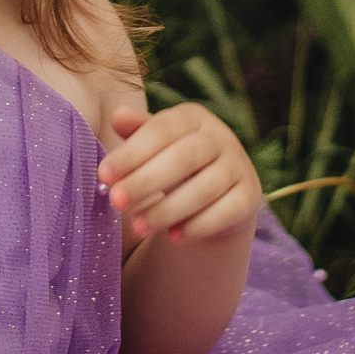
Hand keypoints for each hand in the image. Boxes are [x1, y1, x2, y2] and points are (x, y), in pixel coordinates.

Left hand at [99, 97, 261, 248]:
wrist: (216, 195)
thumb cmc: (172, 163)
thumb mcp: (154, 146)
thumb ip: (136, 133)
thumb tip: (118, 115)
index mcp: (192, 117)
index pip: (161, 130)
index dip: (132, 153)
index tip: (104, 174)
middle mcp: (220, 136)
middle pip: (184, 157)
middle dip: (146, 181)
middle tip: (116, 201)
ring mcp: (239, 166)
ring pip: (204, 188)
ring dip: (168, 210)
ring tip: (138, 227)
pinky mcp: (250, 196)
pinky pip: (226, 212)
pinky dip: (198, 226)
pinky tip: (173, 238)